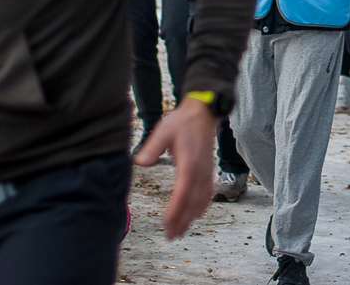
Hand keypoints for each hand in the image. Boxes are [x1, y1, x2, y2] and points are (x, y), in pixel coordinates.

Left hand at [134, 96, 218, 239]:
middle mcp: (200, 171)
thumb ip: (153, 147)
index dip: (175, 211)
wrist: (203, 113)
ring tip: (180, 231)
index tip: (166, 224)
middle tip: (170, 236)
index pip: (182, 193)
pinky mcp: (208, 170)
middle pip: (192, 202)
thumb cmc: (183, 121)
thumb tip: (140, 162)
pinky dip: (202, 206)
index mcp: (189, 164)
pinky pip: (208, 193)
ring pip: (201, 200)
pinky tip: (196, 214)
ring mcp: (206, 171)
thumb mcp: (164, 130)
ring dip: (191, 217)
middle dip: (182, 221)